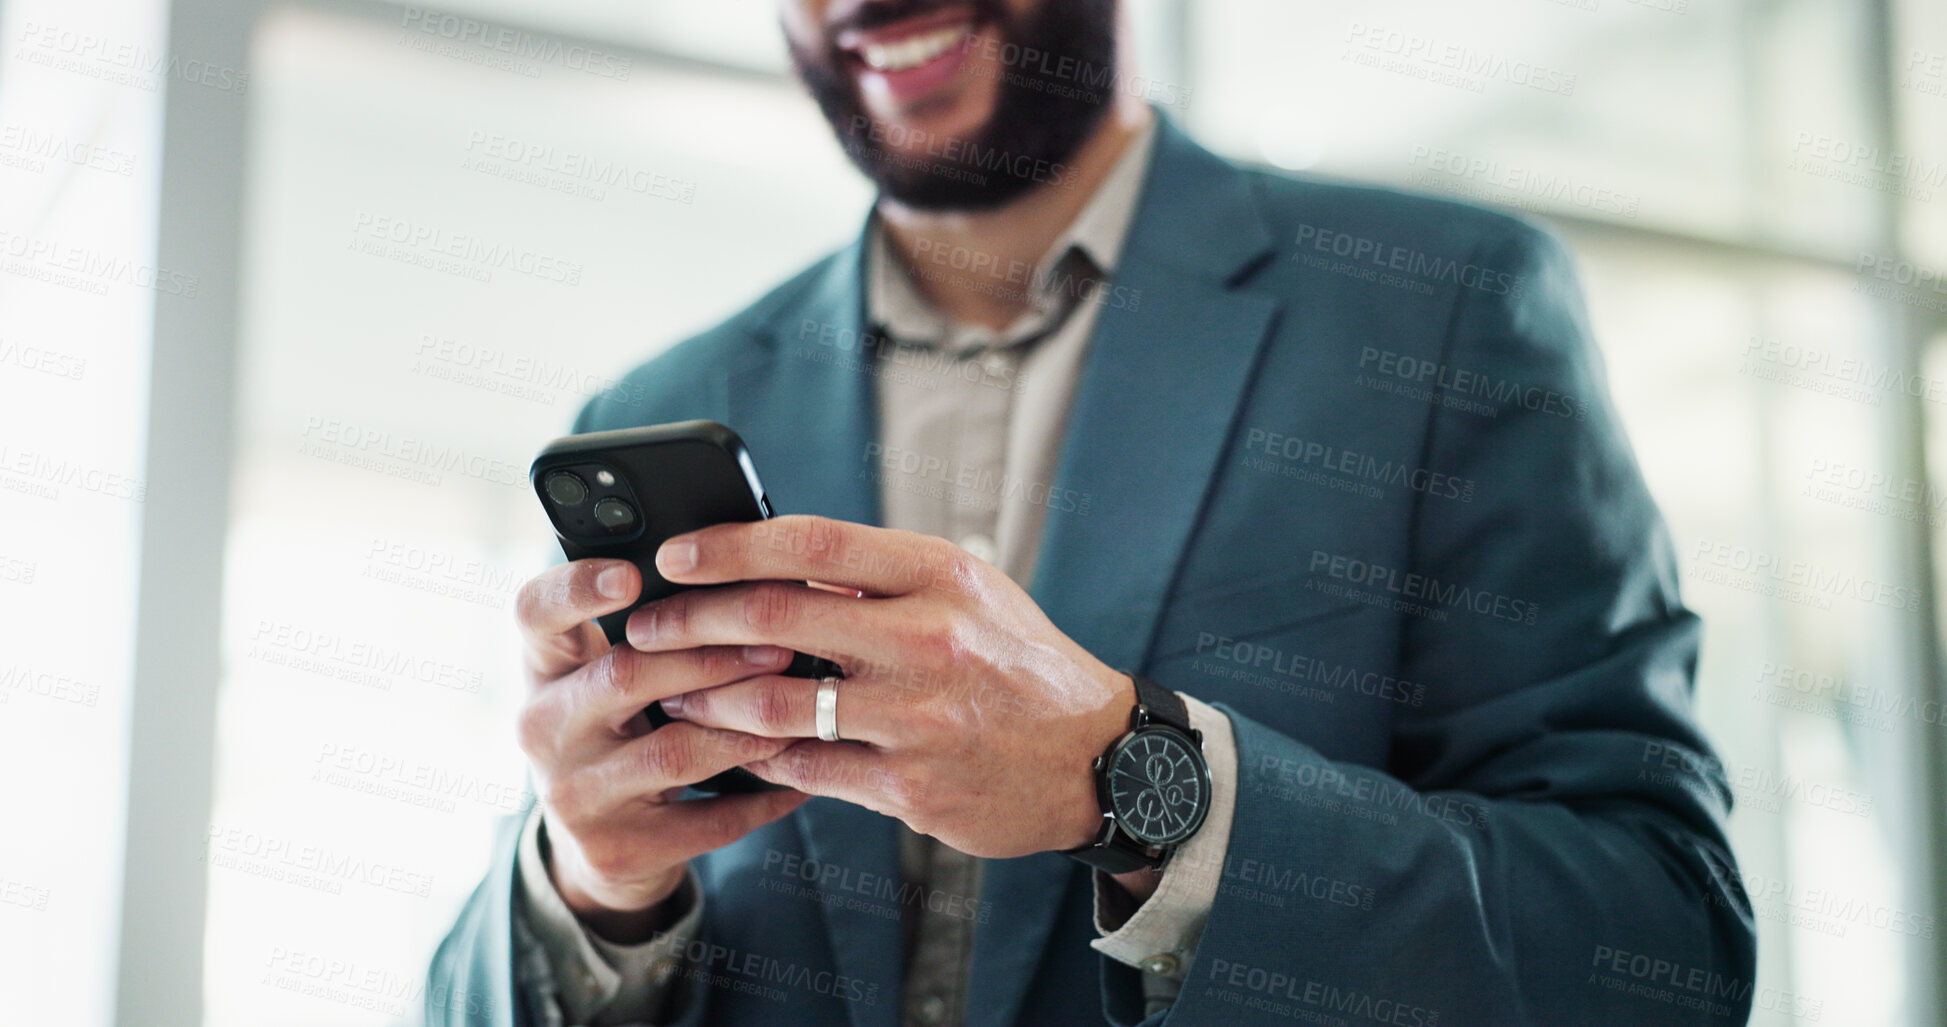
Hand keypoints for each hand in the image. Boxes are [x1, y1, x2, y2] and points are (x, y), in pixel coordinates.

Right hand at [513, 558, 809, 940]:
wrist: (600, 844)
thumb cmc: (622, 729)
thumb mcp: (611, 677)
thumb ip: (652, 630)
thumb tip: (747, 571)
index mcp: (543, 668)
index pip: (534, 612)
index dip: (577, 588)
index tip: (631, 574)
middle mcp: (544, 728)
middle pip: (624, 676)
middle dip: (711, 658)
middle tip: (779, 646)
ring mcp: (575, 795)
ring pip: (673, 752)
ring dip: (745, 727)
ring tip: (798, 708)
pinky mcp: (616, 849)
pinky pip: (706, 820)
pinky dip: (762, 798)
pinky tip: (801, 778)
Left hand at [625, 516, 1133, 860]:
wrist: (1094, 758)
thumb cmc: (1017, 662)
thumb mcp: (969, 591)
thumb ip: (881, 577)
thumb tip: (773, 562)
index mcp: (939, 574)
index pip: (811, 544)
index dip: (728, 546)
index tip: (674, 554)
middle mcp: (928, 638)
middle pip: (775, 618)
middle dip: (691, 622)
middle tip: (646, 627)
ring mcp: (917, 717)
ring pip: (773, 701)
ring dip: (705, 697)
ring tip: (672, 693)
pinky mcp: (909, 786)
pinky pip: (802, 767)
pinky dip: (754, 755)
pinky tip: (729, 746)